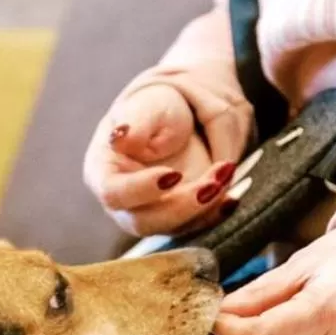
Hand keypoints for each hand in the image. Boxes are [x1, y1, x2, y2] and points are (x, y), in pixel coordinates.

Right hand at [84, 80, 235, 236]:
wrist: (181, 114)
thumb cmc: (154, 108)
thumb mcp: (146, 107)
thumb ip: (135, 122)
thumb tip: (119, 137)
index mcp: (103, 172)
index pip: (113, 193)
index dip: (141, 190)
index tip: (172, 175)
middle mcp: (124, 201)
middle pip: (145, 221)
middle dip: (183, 206)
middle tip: (213, 182)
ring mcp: (152, 213)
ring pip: (175, 227)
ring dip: (205, 207)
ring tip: (226, 173)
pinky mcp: (179, 218)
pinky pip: (197, 224)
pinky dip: (217, 212)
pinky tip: (232, 197)